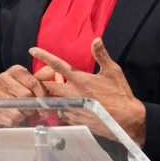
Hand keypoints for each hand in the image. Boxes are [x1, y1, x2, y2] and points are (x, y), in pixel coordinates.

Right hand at [0, 65, 48, 126]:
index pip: (33, 82)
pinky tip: (14, 116)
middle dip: (33, 106)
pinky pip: (11, 120)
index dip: (42, 94)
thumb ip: (40, 77)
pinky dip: (16, 121)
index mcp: (15, 71)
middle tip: (35, 110)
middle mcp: (3, 79)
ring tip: (23, 112)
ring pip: (18, 111)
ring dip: (24, 115)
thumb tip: (53, 70)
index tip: (46, 103)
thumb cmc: (13, 88)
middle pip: (26, 96)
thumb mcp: (25, 79)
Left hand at [29, 38, 146, 144]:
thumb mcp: (113, 71)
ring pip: (53, 101)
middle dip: (41, 82)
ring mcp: (72, 108)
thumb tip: (96, 39)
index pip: (57, 65)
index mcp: (80, 79)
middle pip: (47, 86)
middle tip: (40, 79)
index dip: (43, 56)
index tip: (32, 51)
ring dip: (51, 97)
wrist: (127, 120)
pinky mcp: (75, 121)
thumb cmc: (120, 93)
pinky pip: (62, 114)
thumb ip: (101, 55)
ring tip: (54, 94)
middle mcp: (73, 94)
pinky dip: (62, 109)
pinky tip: (68, 107)